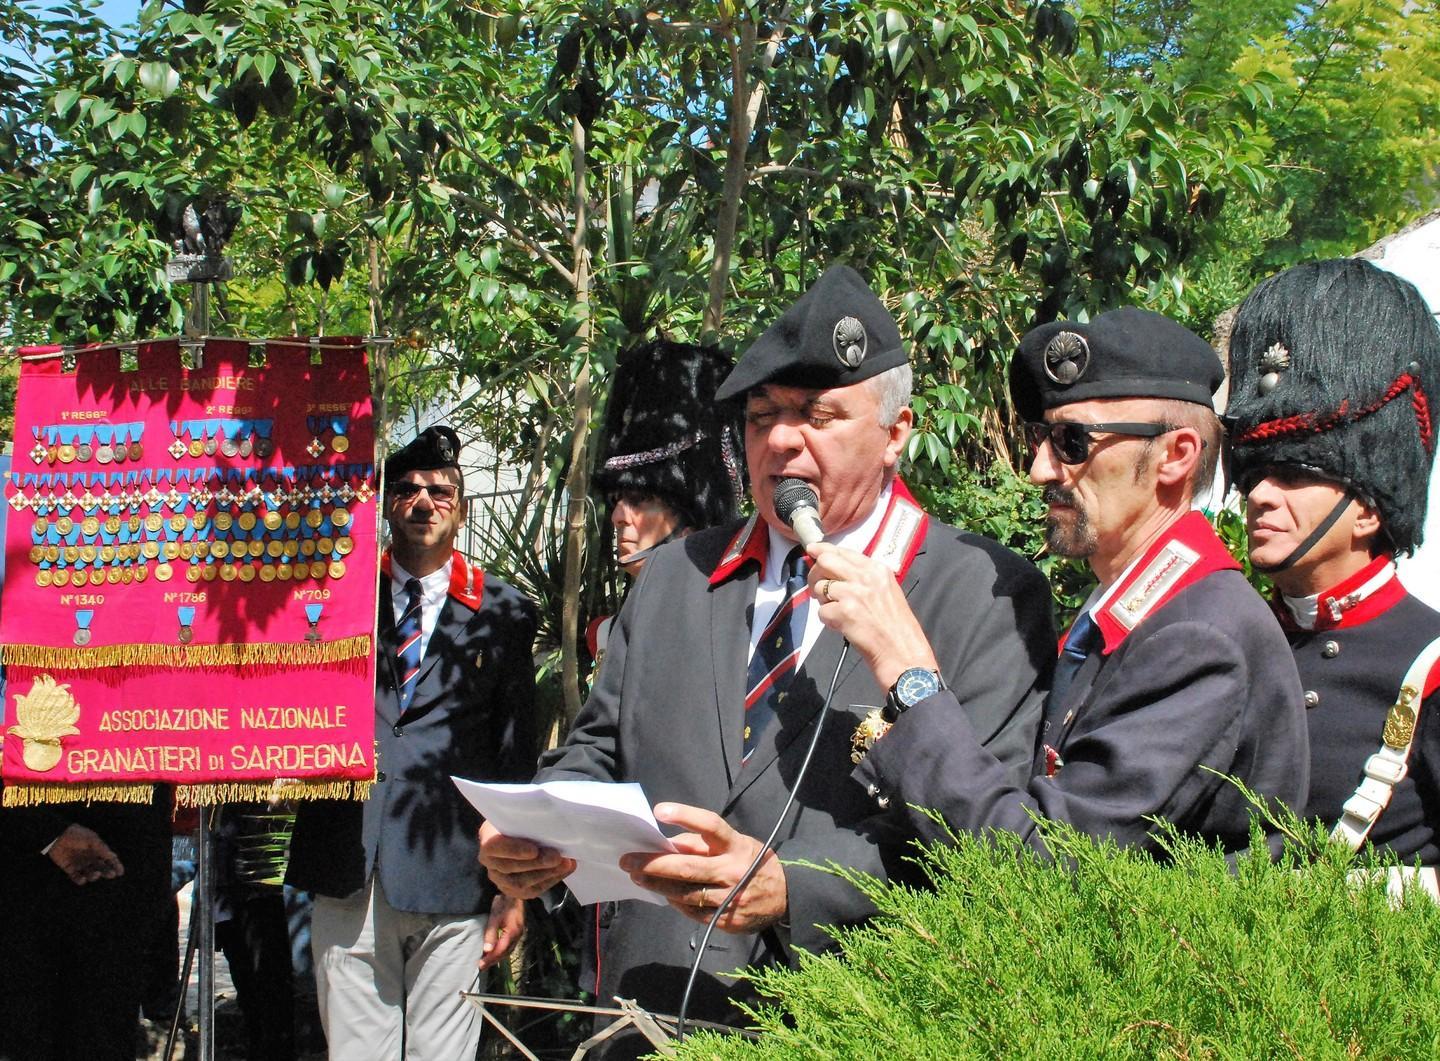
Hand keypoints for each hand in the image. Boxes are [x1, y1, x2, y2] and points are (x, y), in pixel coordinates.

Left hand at [47, 824, 123, 885]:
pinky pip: (76, 877)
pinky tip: (83, 880)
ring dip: (94, 876)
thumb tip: (113, 856)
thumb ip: (101, 848)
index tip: (120, 872)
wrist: (57, 836)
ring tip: (96, 874)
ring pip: (90, 874)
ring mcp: (80, 864)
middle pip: (102, 868)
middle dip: (107, 872)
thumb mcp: (91, 839)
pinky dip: (80, 880)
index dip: (116, 866)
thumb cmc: (76, 835)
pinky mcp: (70, 869)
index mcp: (98, 850)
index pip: (109, 859)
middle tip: (110, 875)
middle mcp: (90, 858)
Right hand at [478, 821, 574, 899]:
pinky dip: (551, 880)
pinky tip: (564, 870)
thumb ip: (529, 816)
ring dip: (546, 873)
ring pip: (520, 883)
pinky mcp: (514, 890)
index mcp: (488, 838)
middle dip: (537, 863)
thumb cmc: (523, 818)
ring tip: (566, 863)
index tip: (534, 850)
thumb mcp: (522, 813)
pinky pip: (531, 890)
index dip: (513, 850)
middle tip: (557, 857)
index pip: (493, 846)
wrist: (522, 832)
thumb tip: (548, 818)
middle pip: (509, 867)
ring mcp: (500, 878)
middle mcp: (490, 861)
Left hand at [479, 892, 524, 969]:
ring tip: (487, 962)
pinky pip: (510, 945)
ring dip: (498, 957)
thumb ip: (491, 934)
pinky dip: (502, 951)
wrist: (514, 893)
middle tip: (482, 966)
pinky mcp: (518, 931)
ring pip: (509, 950)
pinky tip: (496, 951)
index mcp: (512, 933)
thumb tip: (487, 950)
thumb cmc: (503, 903)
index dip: (490, 959)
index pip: (500, 951)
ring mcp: (519, 933)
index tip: (480, 965)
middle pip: (505, 953)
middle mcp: (518, 935)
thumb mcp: (495, 918)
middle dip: (493, 960)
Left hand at [619, 803, 786, 933]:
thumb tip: (666, 844)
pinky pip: (693, 912)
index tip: (659, 810)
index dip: (685, 816)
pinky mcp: (727, 921)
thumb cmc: (751, 862)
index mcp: (736, 846)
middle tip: (628, 860)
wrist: (785, 896)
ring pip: (685, 894)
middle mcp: (733, 871)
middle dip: (653, 864)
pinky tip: (664, 894)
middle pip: (687, 867)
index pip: (710, 825)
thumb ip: (702, 844)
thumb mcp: (735, 844)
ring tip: (638, 877)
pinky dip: (676, 902)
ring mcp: (730, 899)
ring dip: (657, 885)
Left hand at [806, 541, 938, 689]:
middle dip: (816, 574)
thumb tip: (837, 570)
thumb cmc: (896, 627)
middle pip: (826, 561)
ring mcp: (854, 593)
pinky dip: (828, 621)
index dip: (824, 551)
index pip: (843, 552)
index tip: (813, 550)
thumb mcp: (886, 591)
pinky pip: (822, 611)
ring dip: (824, 602)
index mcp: (877, 570)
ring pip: (820, 588)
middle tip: (818, 589)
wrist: (903, 653)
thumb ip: (864, 578)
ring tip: (840, 614)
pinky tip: (842, 627)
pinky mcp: (845, 612)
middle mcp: (866, 577)